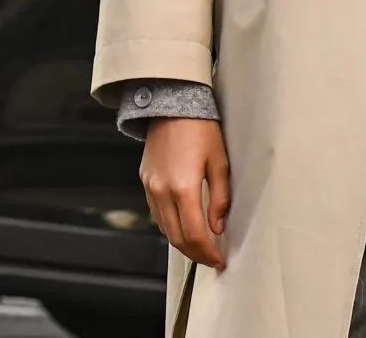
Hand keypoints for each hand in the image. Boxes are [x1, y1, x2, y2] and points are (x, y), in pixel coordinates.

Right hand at [142, 117, 230, 268]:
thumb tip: (218, 227)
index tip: (218, 260)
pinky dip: (169, 225)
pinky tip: (183, 224)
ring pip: (164, 228)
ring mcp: (150, 187)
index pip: (194, 234)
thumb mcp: (219, 161)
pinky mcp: (145, 181)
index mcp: (183, 187)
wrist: (172, 104)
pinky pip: (156, 213)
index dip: (206, 253)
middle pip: (176, 238)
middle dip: (194, 254)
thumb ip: (219, 198)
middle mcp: (162, 191)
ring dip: (181, 242)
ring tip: (200, 245)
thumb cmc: (201, 128)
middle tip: (211, 259)